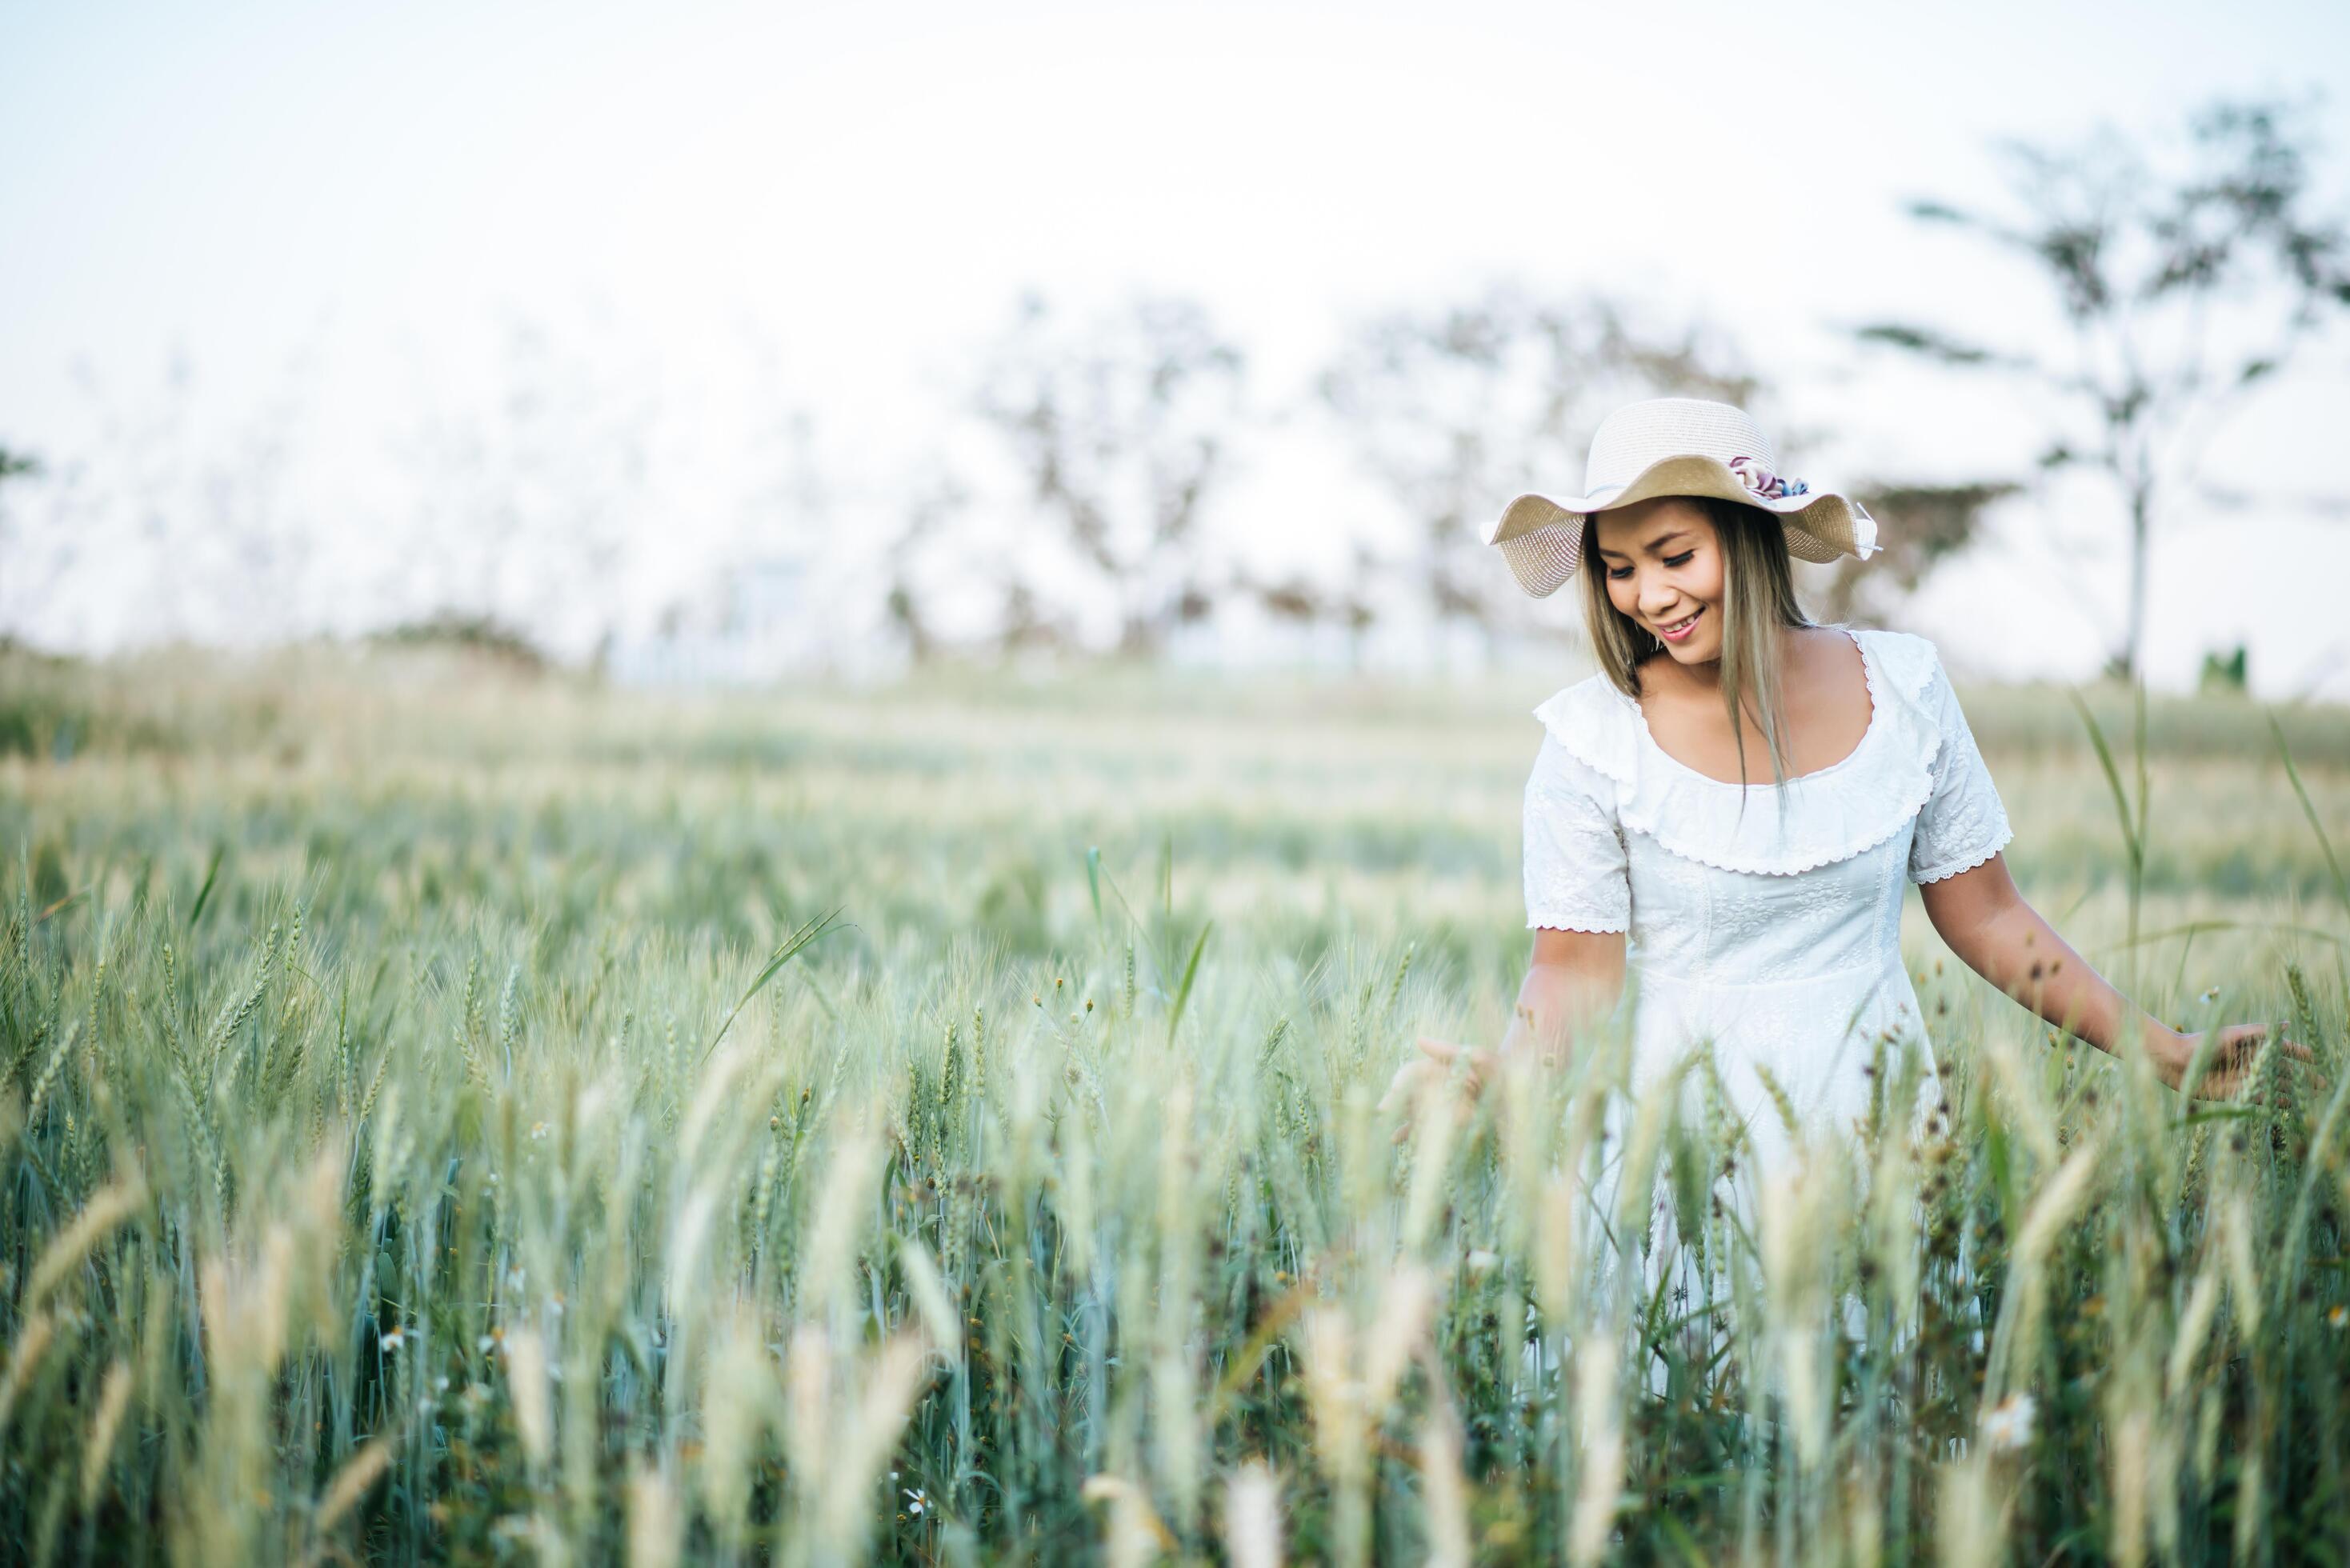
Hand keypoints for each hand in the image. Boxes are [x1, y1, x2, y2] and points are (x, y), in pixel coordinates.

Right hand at [1378, 1036, 1500, 1145]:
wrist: (1527, 1088)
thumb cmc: (1502, 1067)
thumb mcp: (1477, 1056)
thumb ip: (1447, 1050)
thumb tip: (1418, 1040)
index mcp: (1443, 1068)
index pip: (1413, 1073)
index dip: (1401, 1082)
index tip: (1393, 1091)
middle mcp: (1440, 1085)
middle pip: (1410, 1094)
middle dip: (1395, 1103)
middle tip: (1383, 1112)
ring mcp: (1445, 1104)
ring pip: (1415, 1112)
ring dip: (1401, 1120)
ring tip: (1389, 1133)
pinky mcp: (1452, 1121)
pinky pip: (1429, 1126)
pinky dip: (1413, 1131)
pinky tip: (1397, 1138)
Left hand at [2150, 1023, 2320, 1101]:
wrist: (2174, 1062)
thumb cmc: (2202, 1042)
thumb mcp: (2233, 1035)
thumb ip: (2261, 1031)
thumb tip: (2288, 1023)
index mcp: (2251, 1045)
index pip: (2282, 1050)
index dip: (2300, 1054)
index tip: (2317, 1059)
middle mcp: (2250, 1062)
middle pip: (2283, 1070)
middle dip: (2303, 1077)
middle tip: (2323, 1085)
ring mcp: (2244, 1078)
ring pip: (2274, 1086)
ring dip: (2291, 1091)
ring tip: (2310, 1098)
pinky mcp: (2234, 1093)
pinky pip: (2259, 1099)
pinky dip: (2274, 1102)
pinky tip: (2287, 1106)